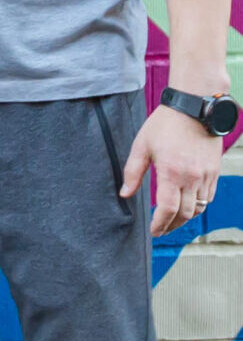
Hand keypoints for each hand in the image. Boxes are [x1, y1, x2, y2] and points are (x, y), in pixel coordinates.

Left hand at [120, 104, 223, 235]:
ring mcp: (206, 176)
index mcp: (171, 173)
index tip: (154, 231)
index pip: (167, 209)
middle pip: (185, 214)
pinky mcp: (214, 172)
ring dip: (186, 218)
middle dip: (172, 225)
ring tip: (173, 220)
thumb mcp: (142, 145)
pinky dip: (199, 206)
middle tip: (161, 229)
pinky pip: (208, 197)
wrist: (194, 108)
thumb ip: (133, 172)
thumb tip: (125, 194)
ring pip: (199, 208)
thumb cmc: (164, 125)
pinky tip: (188, 205)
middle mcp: (192, 178)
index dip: (160, 224)